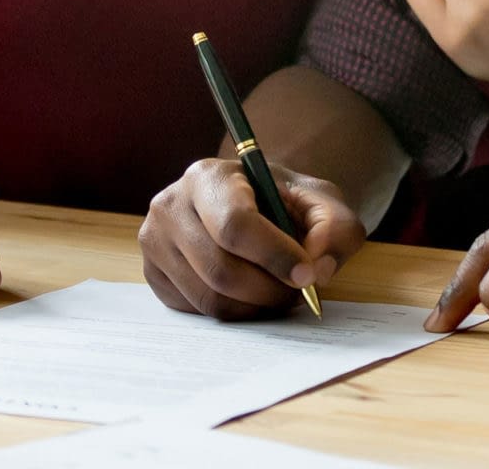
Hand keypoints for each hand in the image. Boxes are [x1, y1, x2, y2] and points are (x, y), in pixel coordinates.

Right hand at [139, 156, 368, 318]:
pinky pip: (196, 311)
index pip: (235, 225)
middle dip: (268, 290)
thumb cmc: (282, 200)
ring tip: (277, 291)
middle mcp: (170, 205)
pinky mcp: (154, 274)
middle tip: (296, 291)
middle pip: (221, 270)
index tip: (306, 274)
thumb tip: (316, 268)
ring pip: (209, 298)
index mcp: (208, 176)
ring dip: (254, 306)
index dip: (275, 256)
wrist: (249, 203)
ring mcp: (155, 242)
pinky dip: (232, 312)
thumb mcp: (320, 201)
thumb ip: (335, 228)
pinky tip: (248, 292)